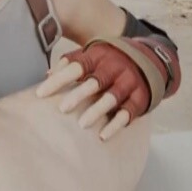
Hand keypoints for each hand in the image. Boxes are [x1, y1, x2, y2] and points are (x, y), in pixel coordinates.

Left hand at [35, 41, 151, 140]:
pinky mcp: (140, 98)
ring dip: (97, 110)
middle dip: (79, 95)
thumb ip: (71, 62)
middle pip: (95, 81)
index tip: (40, 94)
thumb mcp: (93, 54)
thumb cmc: (109, 60)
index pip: (76, 66)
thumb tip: (46, 75)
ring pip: (113, 98)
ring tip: (82, 124)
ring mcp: (129, 82)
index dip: (58, 80)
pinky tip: (103, 135)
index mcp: (99, 56)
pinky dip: (116, 125)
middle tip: (62, 108)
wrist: (151, 58)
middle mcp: (115, 68)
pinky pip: (129, 113)